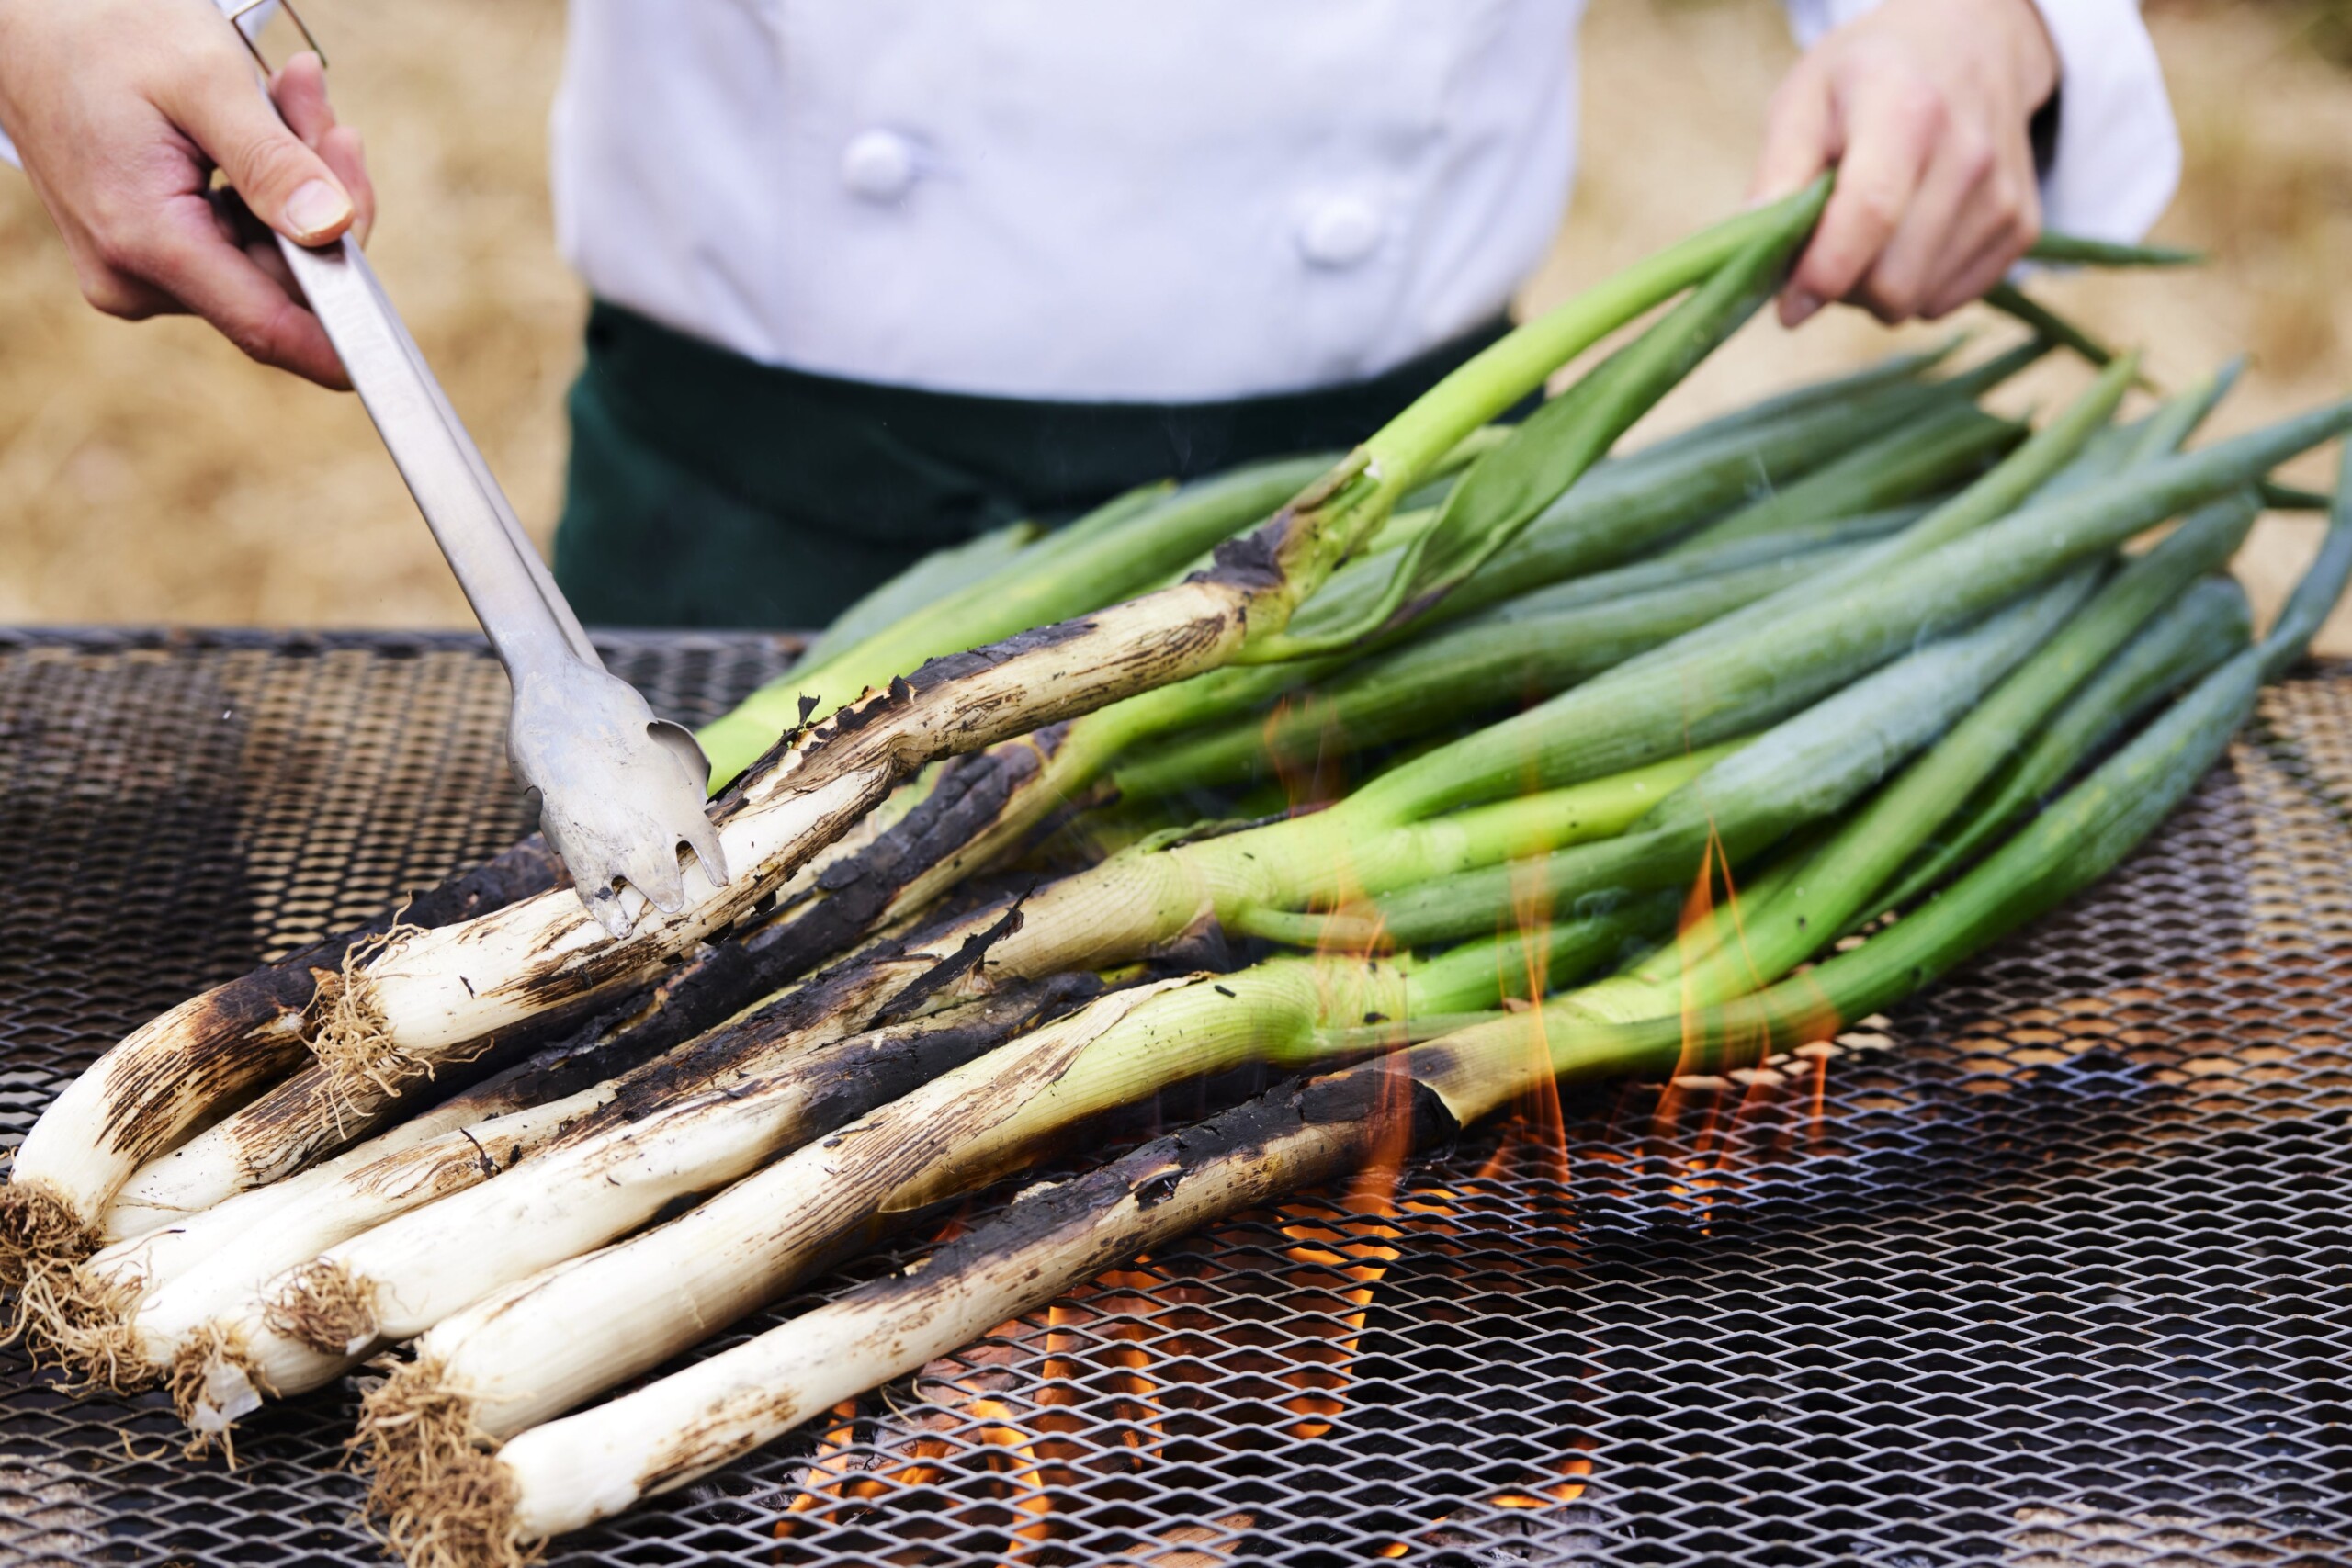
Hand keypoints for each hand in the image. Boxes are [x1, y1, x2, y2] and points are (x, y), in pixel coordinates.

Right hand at [0, 0, 374, 386]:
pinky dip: (271, 186)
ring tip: (289, 93)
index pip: (271, 329)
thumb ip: (272, 162)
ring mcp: (143, 276)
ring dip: (303, 179)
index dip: (348, 342)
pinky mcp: (154, 259)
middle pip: (287, 281)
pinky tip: (266, 120)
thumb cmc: (105, 34)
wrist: (24, 25)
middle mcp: (140, 281)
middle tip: (318, 105)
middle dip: (327, 197)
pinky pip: (245, 241)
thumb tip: (335, 232)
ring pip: (274, 256)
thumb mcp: (202, 81)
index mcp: (146, 243)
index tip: (403, 348)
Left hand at [1752, 0, 2057, 327]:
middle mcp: (1968, 154)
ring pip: (1917, 302)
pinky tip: (1905, 239)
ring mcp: (2003, 194)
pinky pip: (1946, 302)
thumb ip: (1777, 175)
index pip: (1870, 212)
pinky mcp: (2022, 227)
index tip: (1788, 303)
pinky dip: (1914, 288)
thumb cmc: (1868, 75)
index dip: (1822, 273)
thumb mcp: (1804, 99)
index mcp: (1907, 109)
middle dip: (1842, 287)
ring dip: (1874, 290)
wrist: (1971, 42)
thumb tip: (1755, 253)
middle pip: (1893, 280)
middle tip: (1822, 248)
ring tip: (1866, 234)